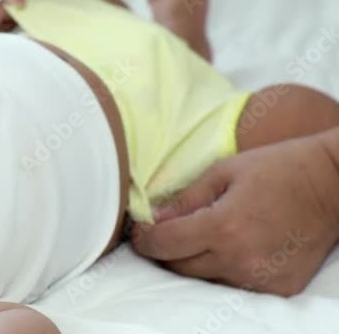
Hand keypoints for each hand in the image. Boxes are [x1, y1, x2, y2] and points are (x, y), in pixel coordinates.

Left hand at [132, 135, 338, 295]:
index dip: (144, 239)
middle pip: (179, 268)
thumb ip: (185, 200)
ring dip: (193, 262)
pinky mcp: (279, 287)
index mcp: (224, 227)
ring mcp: (261, 278)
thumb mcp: (223, 172)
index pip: (164, 245)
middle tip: (163, 233)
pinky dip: (224, 269)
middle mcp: (240, 259)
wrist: (334, 185)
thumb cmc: (278, 169)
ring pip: (205, 279)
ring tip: (200, 236)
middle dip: (164, 251)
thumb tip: (153, 219)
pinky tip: (230, 247)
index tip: (138, 231)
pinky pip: (234, 285)